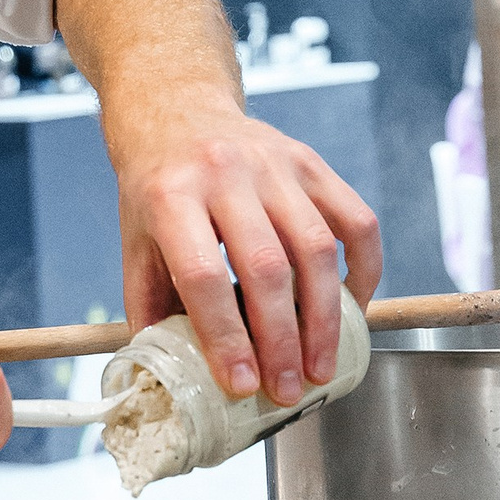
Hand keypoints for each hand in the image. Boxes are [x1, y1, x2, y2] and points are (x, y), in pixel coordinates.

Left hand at [112, 94, 381, 406]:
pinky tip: (353, 309)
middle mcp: (225, 173)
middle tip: (290, 390)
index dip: (224, 335)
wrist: (177, 110)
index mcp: (169, 195)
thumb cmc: (156, 186)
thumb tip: (168, 374)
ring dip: (325, 318)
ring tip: (322, 367)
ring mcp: (274, 164)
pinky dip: (365, 269)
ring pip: (316, 248)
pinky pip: (355, 220)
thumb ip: (150, 303)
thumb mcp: (134, 239)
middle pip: (265, 267)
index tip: (241, 385)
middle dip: (281, 340)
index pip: (202, 274)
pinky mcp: (311, 163)